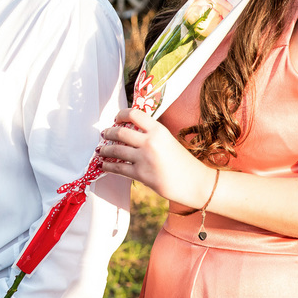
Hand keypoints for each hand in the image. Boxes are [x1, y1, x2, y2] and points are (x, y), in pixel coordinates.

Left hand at [97, 107, 216, 209]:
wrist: (196, 183)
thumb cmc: (184, 163)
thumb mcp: (169, 141)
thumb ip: (152, 136)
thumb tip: (132, 133)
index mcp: (159, 130)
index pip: (134, 114)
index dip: (121, 114)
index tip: (116, 118)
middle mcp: (150, 141)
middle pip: (121, 132)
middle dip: (109, 132)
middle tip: (104, 134)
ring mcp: (144, 158)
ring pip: (116, 150)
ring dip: (105, 150)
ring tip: (101, 150)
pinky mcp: (141, 174)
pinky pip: (119, 168)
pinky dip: (108, 166)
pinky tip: (104, 165)